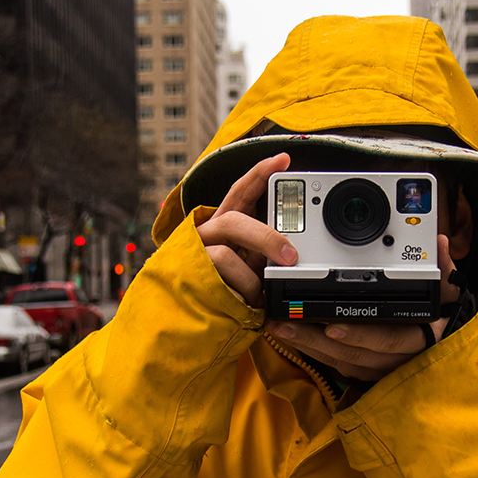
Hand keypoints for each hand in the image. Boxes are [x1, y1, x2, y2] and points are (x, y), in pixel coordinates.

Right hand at [196, 153, 297, 306]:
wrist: (184, 317)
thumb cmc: (223, 289)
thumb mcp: (248, 267)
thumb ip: (262, 254)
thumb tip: (292, 254)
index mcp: (223, 226)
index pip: (240, 192)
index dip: (260, 174)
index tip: (283, 160)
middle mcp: (205, 234)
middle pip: (234, 221)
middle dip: (266, 238)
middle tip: (291, 257)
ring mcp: (194, 255)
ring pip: (226, 257)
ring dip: (250, 281)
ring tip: (256, 295)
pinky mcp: (188, 279)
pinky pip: (222, 287)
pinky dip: (238, 299)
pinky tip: (239, 305)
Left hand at [266, 235, 462, 381]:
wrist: (441, 344)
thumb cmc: (440, 316)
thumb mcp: (447, 291)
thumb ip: (444, 267)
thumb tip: (442, 243)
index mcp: (417, 337)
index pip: (388, 339)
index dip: (359, 335)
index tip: (332, 327)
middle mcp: (397, 358)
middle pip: (353, 355)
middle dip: (316, 342)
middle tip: (287, 325)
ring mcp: (380, 368)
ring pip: (339, 362)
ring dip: (306, 346)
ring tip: (279, 327)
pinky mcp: (365, 370)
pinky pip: (335, 365)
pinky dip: (312, 352)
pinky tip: (291, 337)